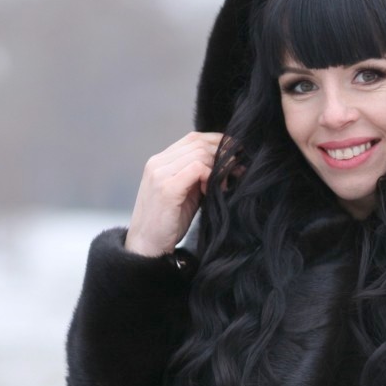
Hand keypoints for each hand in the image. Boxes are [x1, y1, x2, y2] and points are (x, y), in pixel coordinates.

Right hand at [125, 132, 224, 256]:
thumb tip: (227, 164)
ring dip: (219, 166)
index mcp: (160, 162)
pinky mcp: (167, 188)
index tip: (235, 155)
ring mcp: (160, 174)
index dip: (217, 142)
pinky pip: (197, 168)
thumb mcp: (185, 193)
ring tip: (227, 182)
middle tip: (239, 168)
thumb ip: (198, 176)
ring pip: (199, 153)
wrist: (146, 247)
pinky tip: (213, 190)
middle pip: (198, 142)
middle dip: (223, 153)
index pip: (193, 138)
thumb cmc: (167, 223)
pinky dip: (211, 176)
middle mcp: (157, 163)